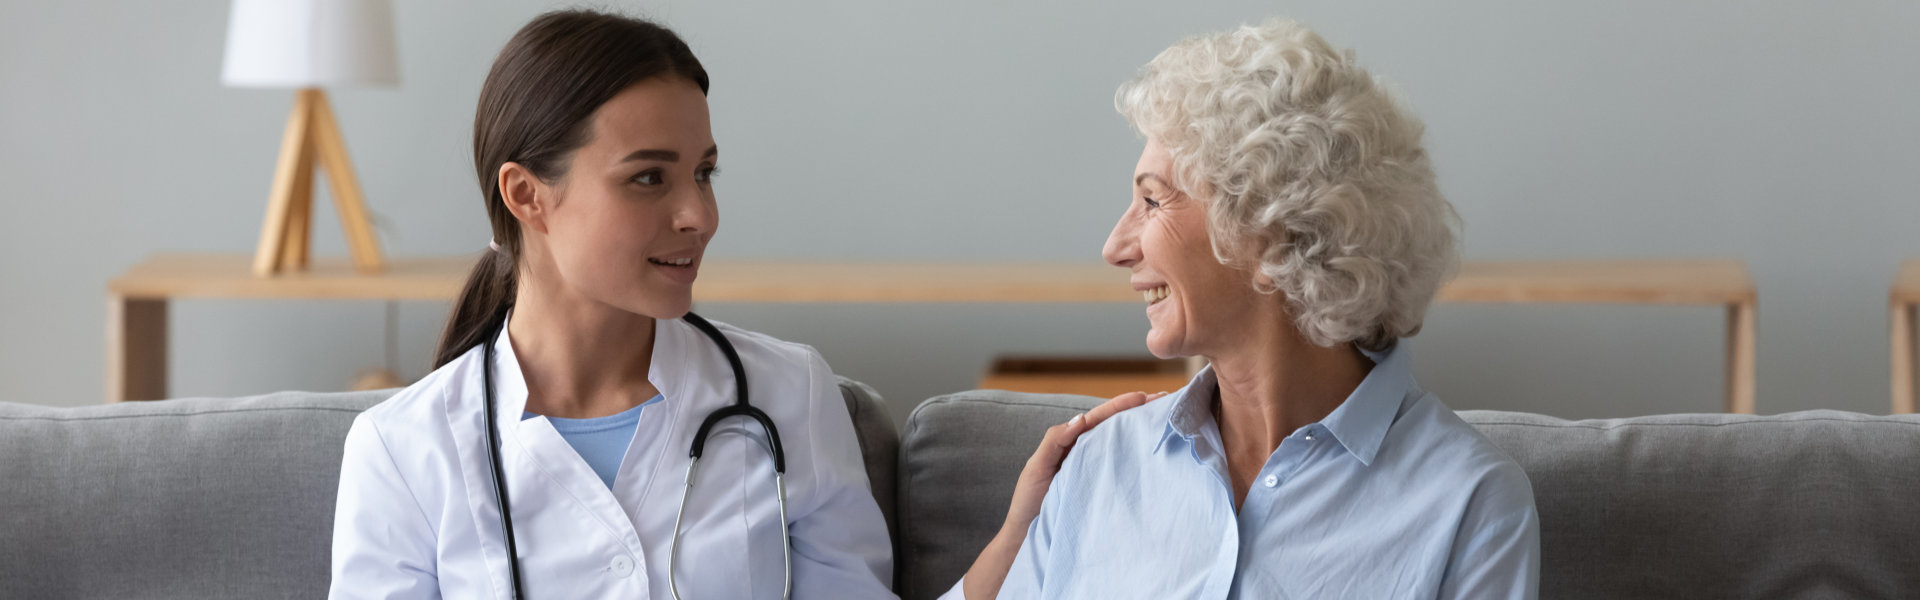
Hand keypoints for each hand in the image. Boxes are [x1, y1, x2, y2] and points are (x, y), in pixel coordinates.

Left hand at [1000, 390, 1162, 533]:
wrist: (1029, 534)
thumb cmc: (1030, 500)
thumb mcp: (1037, 466)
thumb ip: (1055, 440)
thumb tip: (1083, 418)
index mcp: (1072, 443)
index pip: (1099, 418)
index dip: (1121, 405)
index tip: (1144, 396)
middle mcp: (1087, 454)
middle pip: (1115, 427)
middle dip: (1138, 412)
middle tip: (1164, 400)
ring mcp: (1096, 472)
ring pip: (1120, 446)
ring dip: (1141, 431)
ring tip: (1164, 419)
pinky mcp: (1103, 491)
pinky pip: (1121, 471)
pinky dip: (1137, 458)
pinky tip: (1153, 454)